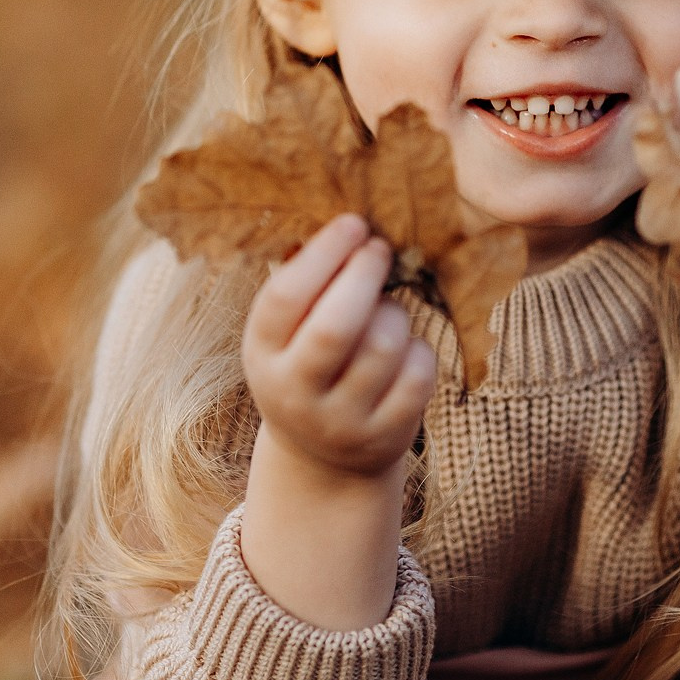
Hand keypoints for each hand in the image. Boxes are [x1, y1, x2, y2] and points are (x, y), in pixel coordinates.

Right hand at [243, 214, 438, 480]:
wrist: (323, 458)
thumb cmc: (308, 365)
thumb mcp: (285, 335)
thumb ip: (305, 286)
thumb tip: (344, 221)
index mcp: (261, 353)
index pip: (286, 296)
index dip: (324, 253)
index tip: (353, 222)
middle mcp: (294, 392)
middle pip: (336, 326)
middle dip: (364, 275)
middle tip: (379, 248)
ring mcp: (339, 421)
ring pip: (383, 346)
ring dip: (394, 313)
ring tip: (387, 311)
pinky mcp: (383, 437)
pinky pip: (417, 376)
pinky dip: (418, 349)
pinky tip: (404, 348)